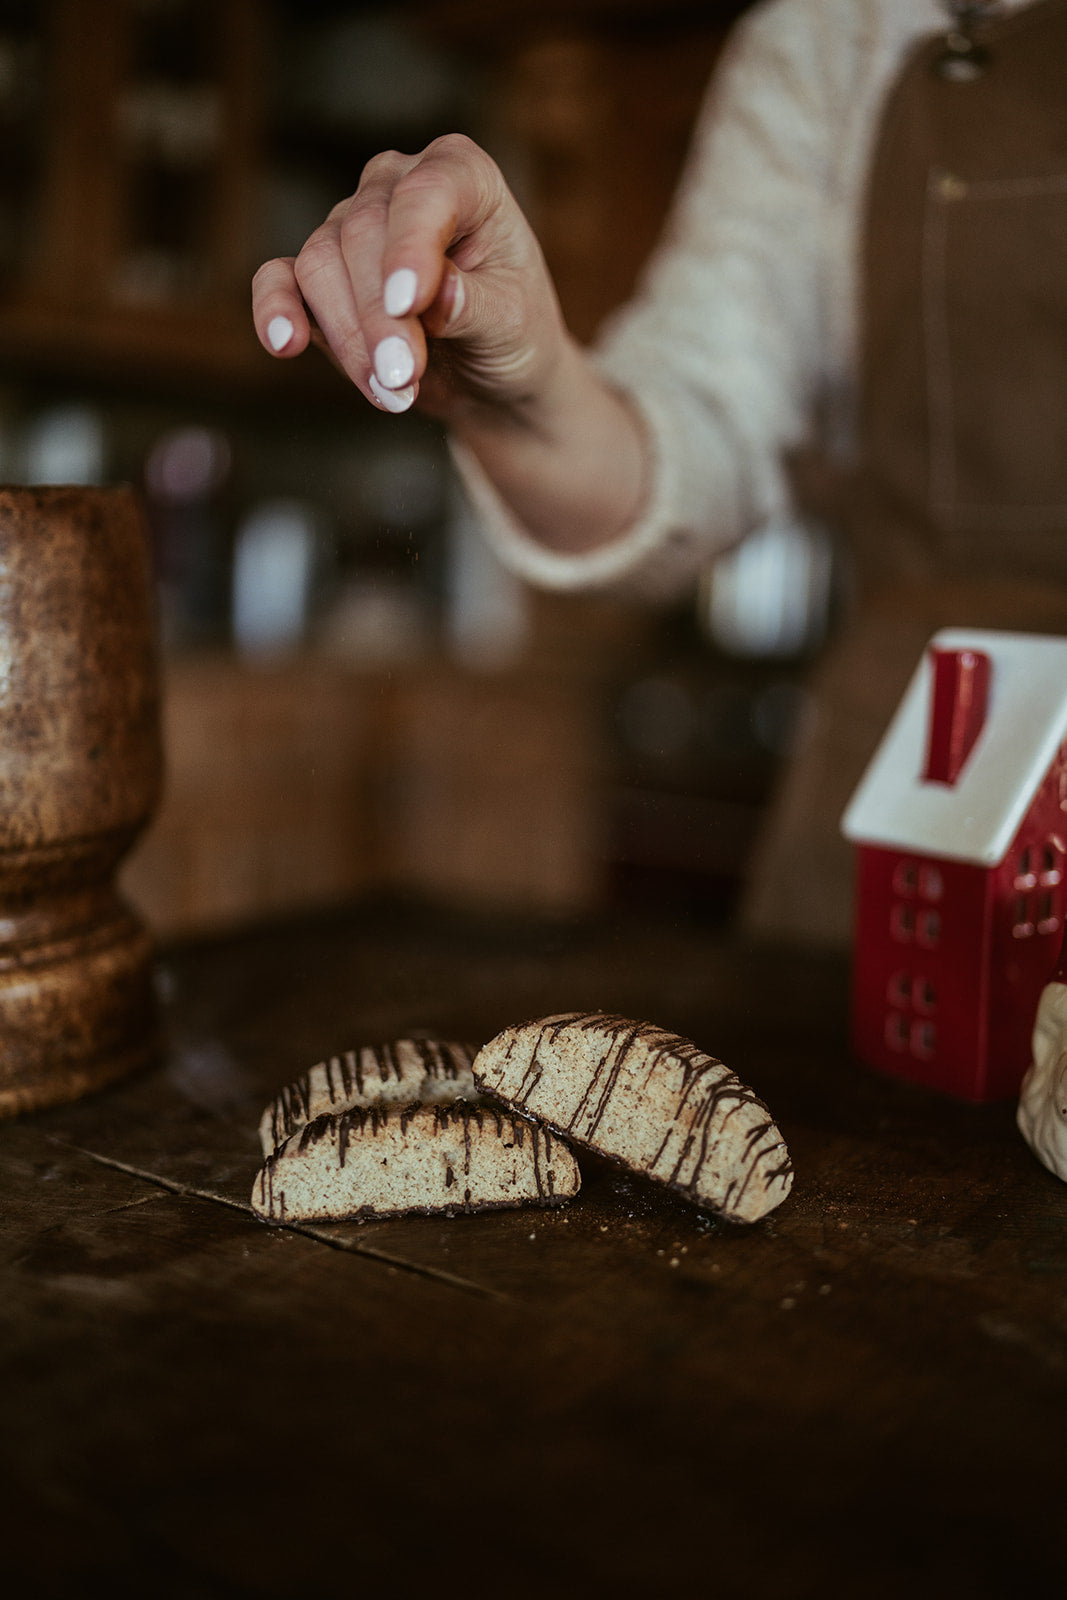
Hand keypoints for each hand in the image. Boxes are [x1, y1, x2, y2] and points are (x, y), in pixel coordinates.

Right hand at [251, 133, 570, 420]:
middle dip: (379, 316)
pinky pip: (279, 281)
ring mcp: (350, 224)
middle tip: (404, 378)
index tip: (408, 305)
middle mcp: (397, 186)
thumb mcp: (513, 323)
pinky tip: (285, 344)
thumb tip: (432, 297)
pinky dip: (275, 310)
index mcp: (461, 174)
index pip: (425, 193)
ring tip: (392, 393)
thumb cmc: (514, 333)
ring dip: (349, 337)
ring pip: (320, 264)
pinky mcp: (318, 277)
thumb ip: (474, 306)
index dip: (410, 247)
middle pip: (361, 234)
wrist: (492, 374)